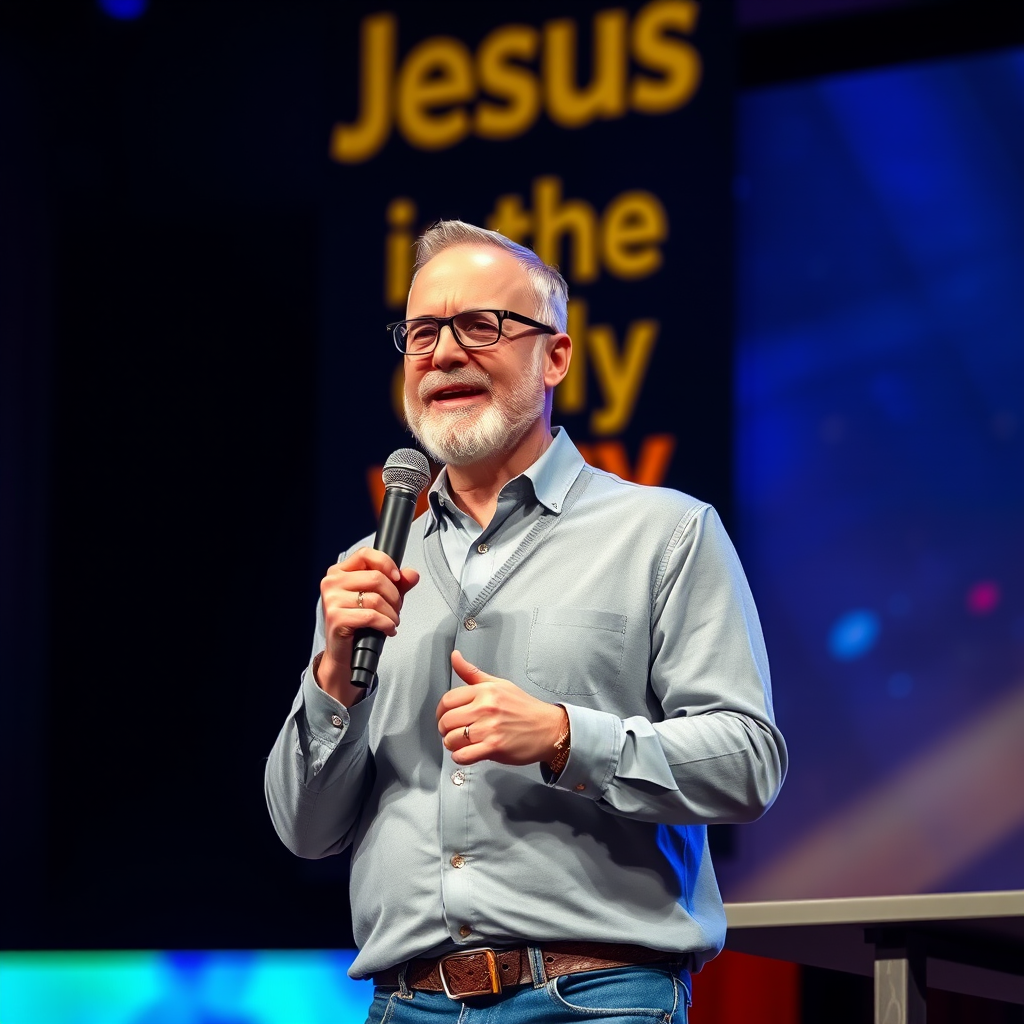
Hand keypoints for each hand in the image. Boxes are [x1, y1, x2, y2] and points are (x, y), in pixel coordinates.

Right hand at [317, 547, 419, 704]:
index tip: (397, 578)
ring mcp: (331, 600)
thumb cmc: (360, 624)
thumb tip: (412, 574)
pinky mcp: (335, 618)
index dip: (386, 563)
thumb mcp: (380, 599)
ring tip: (393, 621)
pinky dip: (386, 623)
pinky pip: (371, 616)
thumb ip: (397, 585)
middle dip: (394, 596)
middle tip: (396, 609)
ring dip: (392, 613)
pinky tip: (388, 629)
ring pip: (376, 598)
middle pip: (376, 577)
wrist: (344, 654)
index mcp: (339, 572)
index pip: (365, 554)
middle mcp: (331, 582)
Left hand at [436, 651, 564, 765]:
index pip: (447, 700)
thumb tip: (454, 656)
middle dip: (445, 729)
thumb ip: (472, 673)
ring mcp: (489, 728)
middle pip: (446, 721)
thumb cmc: (524, 707)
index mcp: (485, 691)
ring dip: (452, 744)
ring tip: (461, 743)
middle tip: (453, 731)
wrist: (548, 728)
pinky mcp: (494, 747)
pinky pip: (463, 755)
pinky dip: (460, 757)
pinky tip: (467, 752)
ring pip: (452, 739)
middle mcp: (486, 707)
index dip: (441, 711)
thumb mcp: (499, 684)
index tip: (445, 716)